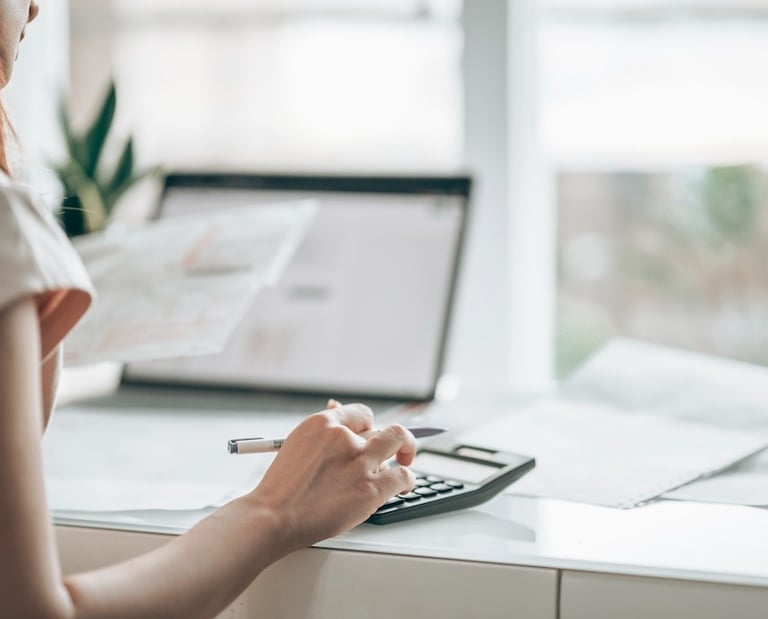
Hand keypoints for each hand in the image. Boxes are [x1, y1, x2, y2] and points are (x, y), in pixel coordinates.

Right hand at [248, 403, 415, 550]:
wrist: (273, 516)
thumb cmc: (282, 487)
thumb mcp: (296, 445)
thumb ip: (323, 431)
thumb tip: (337, 408)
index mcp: (323, 423)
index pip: (361, 414)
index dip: (370, 426)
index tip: (372, 435)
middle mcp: (344, 437)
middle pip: (383, 427)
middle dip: (392, 438)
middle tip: (397, 448)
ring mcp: (360, 462)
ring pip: (398, 442)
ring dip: (404, 452)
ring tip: (403, 462)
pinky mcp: (371, 488)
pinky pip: (403, 475)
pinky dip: (407, 480)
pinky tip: (404, 486)